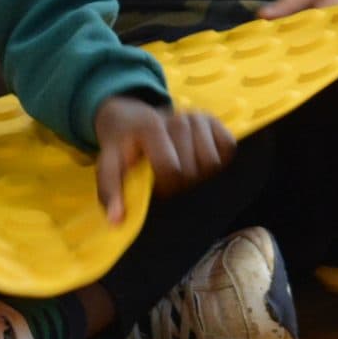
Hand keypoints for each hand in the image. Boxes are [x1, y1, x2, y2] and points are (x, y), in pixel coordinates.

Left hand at [91, 95, 234, 222]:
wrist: (131, 119)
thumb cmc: (123, 147)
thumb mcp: (109, 165)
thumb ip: (110, 191)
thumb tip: (116, 221)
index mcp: (151, 127)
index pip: (173, 169)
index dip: (167, 185)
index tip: (157, 184)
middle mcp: (177, 118)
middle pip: (195, 168)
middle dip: (183, 182)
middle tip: (170, 179)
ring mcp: (197, 117)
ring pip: (214, 160)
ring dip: (200, 172)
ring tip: (183, 168)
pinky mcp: (213, 119)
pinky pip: (229, 146)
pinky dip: (218, 157)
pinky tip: (198, 157)